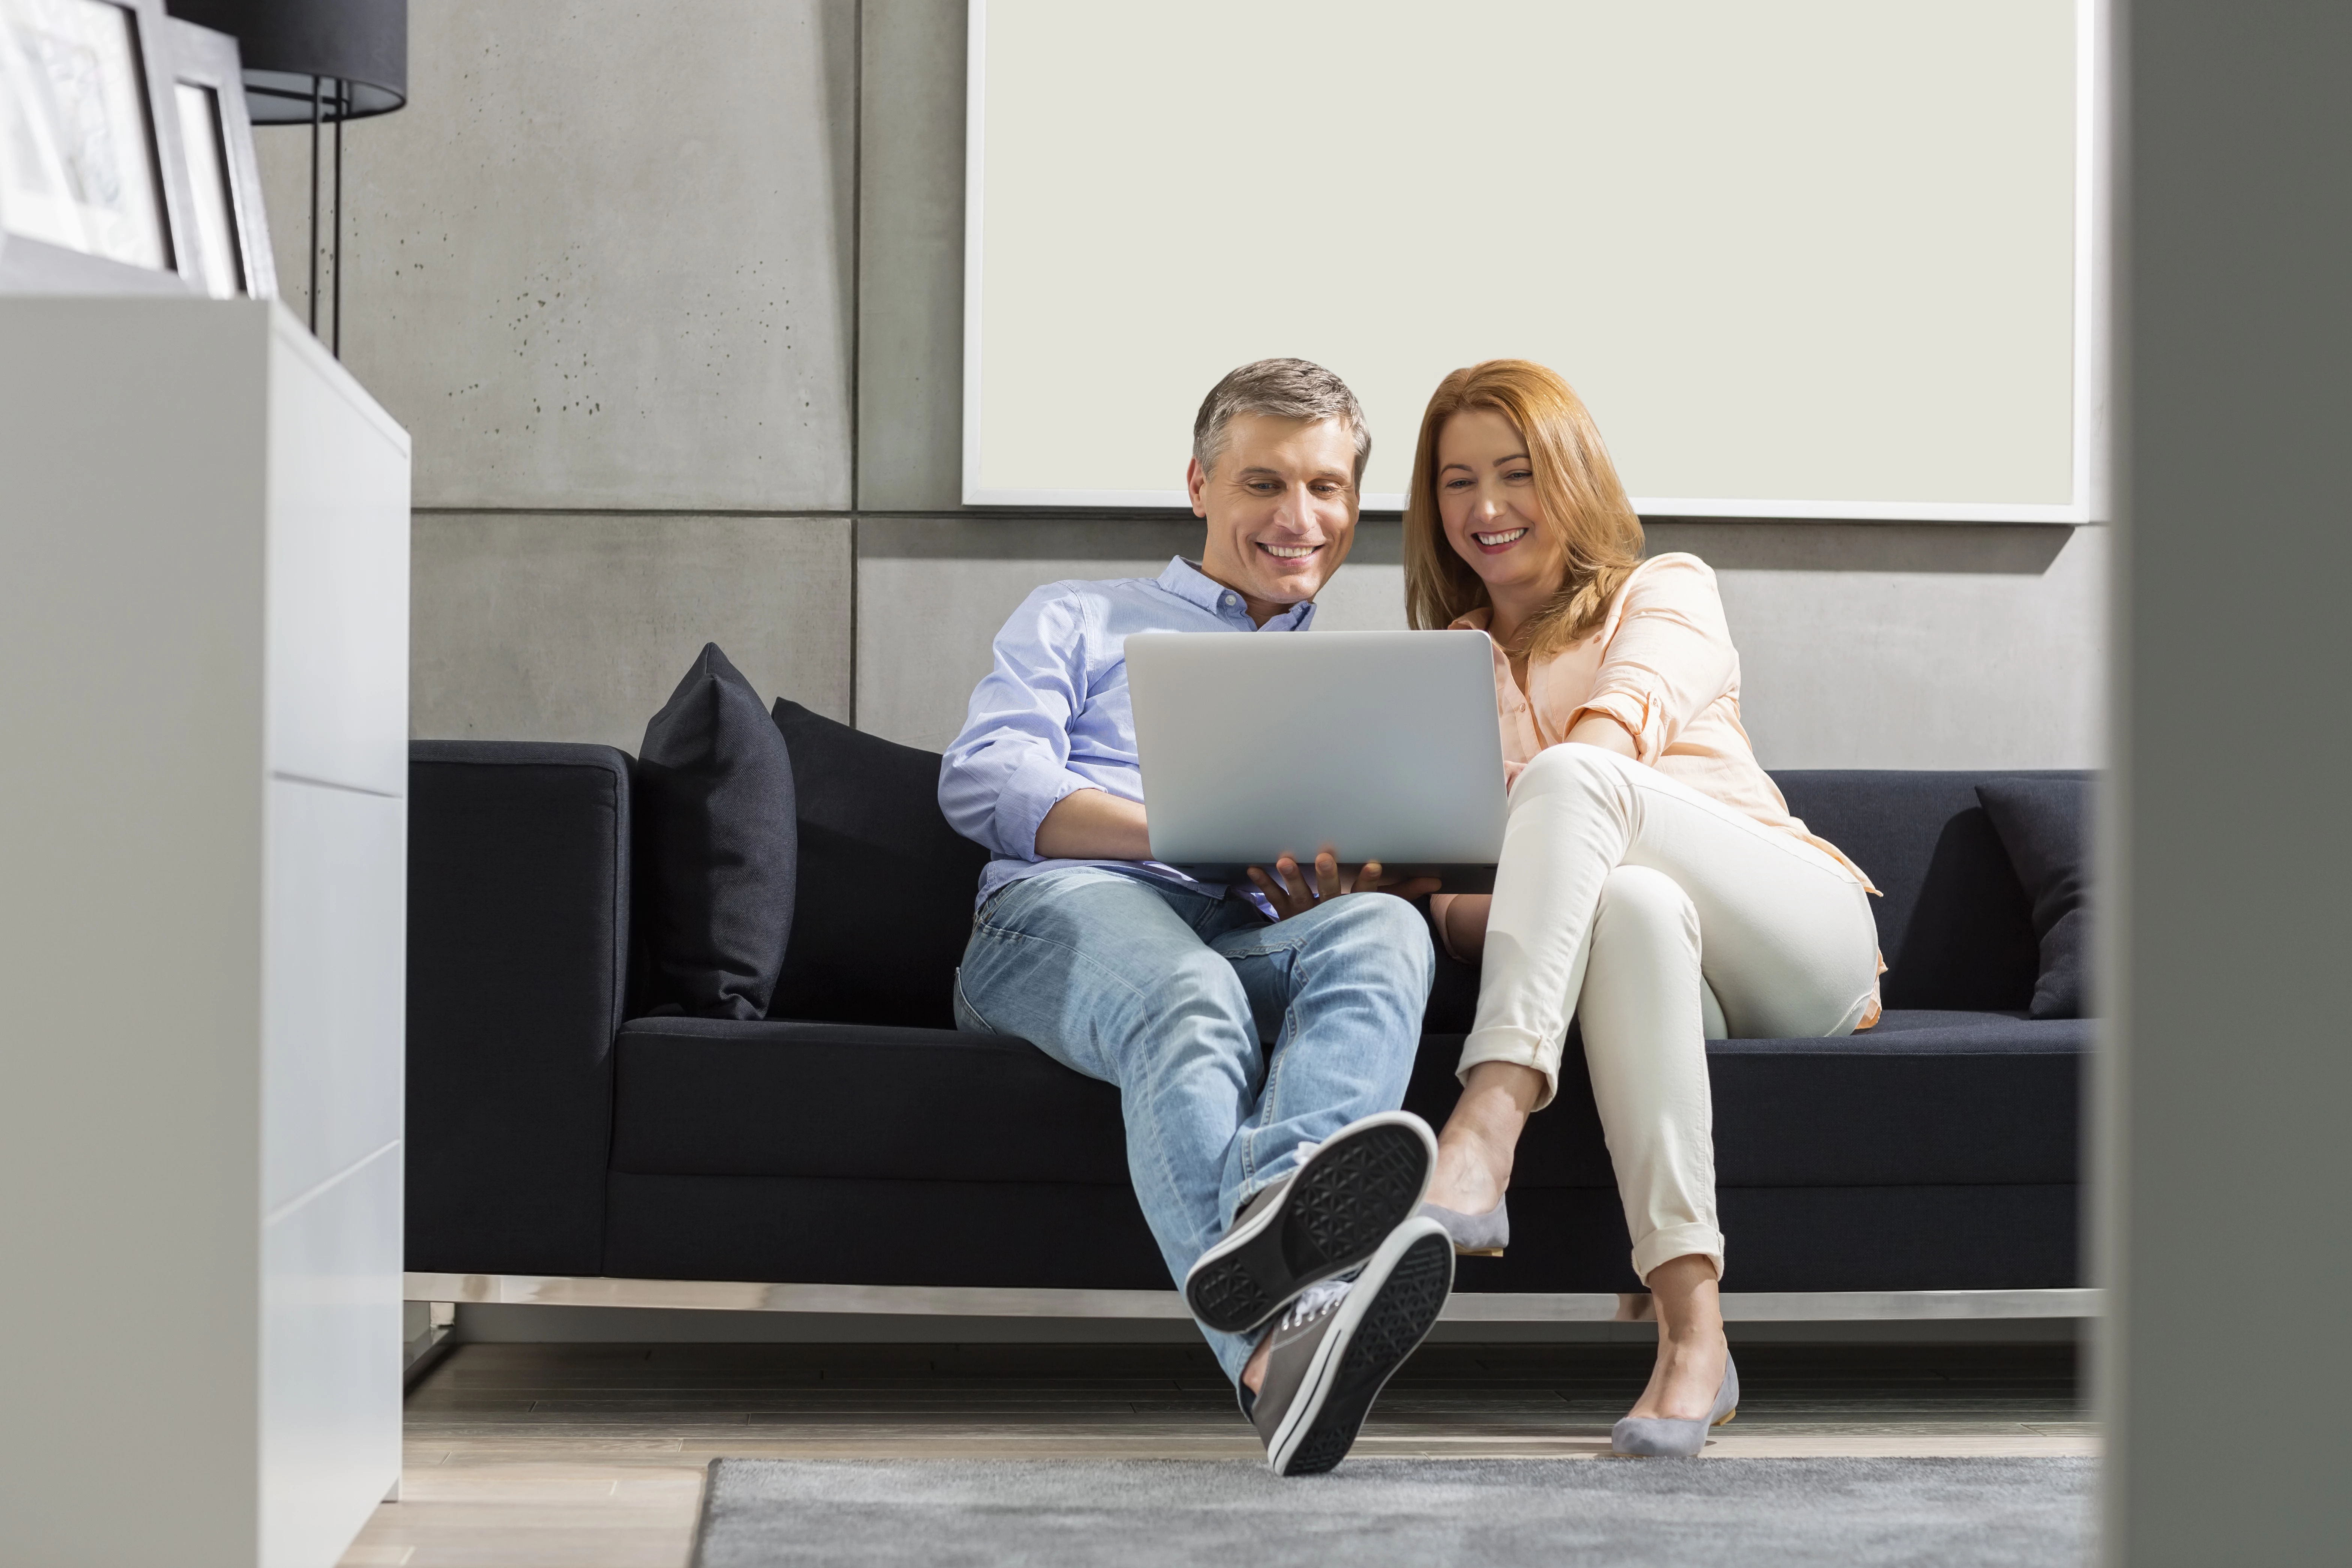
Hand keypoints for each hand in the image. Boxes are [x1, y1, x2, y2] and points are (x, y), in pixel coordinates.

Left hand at [1246, 851, 1440, 921]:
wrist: (1332, 964)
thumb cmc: (1358, 927)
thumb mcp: (1384, 911)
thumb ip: (1407, 891)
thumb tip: (1435, 880)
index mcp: (1353, 910)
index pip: (1366, 895)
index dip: (1368, 882)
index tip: (1373, 865)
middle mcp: (1330, 912)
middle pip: (1330, 891)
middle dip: (1327, 875)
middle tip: (1324, 857)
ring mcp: (1307, 916)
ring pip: (1299, 895)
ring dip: (1292, 877)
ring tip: (1284, 860)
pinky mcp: (1288, 917)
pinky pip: (1273, 901)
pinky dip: (1263, 885)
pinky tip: (1252, 869)